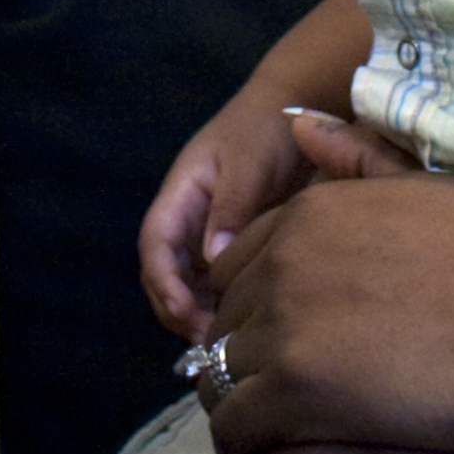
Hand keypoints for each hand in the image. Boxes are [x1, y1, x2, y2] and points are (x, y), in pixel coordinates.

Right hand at [141, 95, 320, 336]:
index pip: (155, 243)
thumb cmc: (267, 129)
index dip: (163, 282)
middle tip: (211, 343)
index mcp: (182, 195)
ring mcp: (211, 235)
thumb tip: (212, 261)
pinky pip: (221, 284)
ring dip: (201, 315)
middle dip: (179, 311)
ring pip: (193, 286)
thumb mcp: (250, 162)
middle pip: (167, 274)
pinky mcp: (236, 247)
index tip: (183, 313)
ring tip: (230, 344)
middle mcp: (189, 219)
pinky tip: (247, 326)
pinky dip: (225, 307)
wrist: (297, 110)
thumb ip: (230, 207)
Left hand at [206, 169, 453, 453]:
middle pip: (222, 325)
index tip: (279, 351)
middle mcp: (283, 260)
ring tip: (277, 440)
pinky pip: (236, 430)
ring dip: (238, 410)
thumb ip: (354, 161)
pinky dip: (248, 451)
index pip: (233, 270)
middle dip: (240, 361)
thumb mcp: (420, 187)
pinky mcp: (300, 391)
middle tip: (276, 404)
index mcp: (308, 214)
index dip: (253, 314)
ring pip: (217, 380)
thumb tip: (297, 124)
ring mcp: (286, 324)